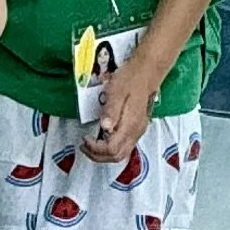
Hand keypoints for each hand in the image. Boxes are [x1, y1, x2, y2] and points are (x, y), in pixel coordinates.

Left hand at [83, 49, 158, 164]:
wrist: (146, 73)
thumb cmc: (129, 79)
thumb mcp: (116, 91)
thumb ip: (110, 110)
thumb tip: (104, 127)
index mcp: (130, 125)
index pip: (112, 148)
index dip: (96, 148)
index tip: (85, 138)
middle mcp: (136, 132)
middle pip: (117, 156)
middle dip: (97, 155)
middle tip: (84, 145)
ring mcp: (138, 132)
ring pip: (121, 154)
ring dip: (104, 154)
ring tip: (90, 144)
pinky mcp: (137, 129)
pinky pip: (124, 147)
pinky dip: (111, 148)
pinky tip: (102, 139)